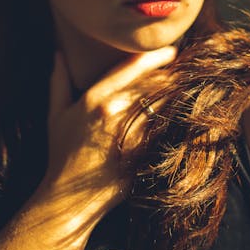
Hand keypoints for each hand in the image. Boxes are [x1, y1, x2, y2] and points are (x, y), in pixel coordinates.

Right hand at [37, 46, 176, 212]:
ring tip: (194, 87)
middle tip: (190, 68)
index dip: (156, 55)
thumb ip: (58, 82)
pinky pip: (168, 127)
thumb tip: (58, 54)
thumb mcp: (55, 116)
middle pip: (156, 82)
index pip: (133, 66)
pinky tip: (189, 114)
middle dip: (175, 73)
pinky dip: (179, 118)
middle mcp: (114, 111)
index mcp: (94, 97)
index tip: (172, 50)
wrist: (70, 199)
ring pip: (166, 103)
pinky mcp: (144, 152)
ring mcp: (131, 132)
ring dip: (181, 93)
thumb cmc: (63, 155)